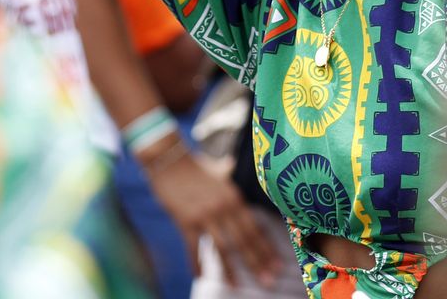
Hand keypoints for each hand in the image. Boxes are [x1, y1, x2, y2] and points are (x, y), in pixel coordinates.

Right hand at [142, 140, 280, 285]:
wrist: (168, 159)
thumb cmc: (195, 165)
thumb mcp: (220, 170)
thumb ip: (231, 176)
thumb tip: (239, 169)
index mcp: (234, 198)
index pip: (255, 228)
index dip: (267, 249)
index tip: (278, 265)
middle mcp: (223, 208)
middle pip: (243, 242)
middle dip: (257, 263)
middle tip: (268, 282)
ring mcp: (204, 216)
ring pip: (222, 248)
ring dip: (230, 270)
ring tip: (237, 286)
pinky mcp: (186, 221)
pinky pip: (194, 248)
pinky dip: (197, 264)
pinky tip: (201, 278)